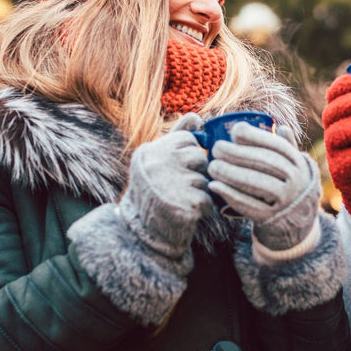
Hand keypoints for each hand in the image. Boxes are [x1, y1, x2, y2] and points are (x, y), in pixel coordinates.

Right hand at [121, 123, 212, 263]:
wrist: (142, 233)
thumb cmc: (155, 191)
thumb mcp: (158, 159)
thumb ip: (177, 136)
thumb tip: (197, 116)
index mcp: (150, 151)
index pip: (188, 139)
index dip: (189, 155)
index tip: (177, 168)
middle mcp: (157, 164)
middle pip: (199, 157)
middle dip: (196, 172)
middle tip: (179, 186)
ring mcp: (170, 184)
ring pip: (204, 179)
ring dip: (199, 191)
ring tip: (180, 199)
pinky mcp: (184, 205)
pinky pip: (208, 199)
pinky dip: (203, 208)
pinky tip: (187, 212)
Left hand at [207, 122, 318, 250]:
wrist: (296, 222)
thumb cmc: (287, 185)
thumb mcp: (293, 167)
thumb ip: (286, 147)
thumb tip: (280, 127)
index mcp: (298, 163)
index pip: (277, 146)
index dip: (255, 136)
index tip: (235, 132)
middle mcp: (296, 181)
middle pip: (265, 163)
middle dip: (237, 154)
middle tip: (216, 148)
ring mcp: (285, 201)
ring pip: (256, 183)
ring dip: (231, 173)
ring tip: (212, 166)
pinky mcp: (271, 218)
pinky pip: (249, 205)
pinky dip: (230, 194)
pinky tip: (214, 186)